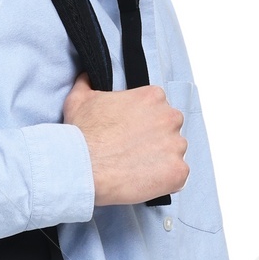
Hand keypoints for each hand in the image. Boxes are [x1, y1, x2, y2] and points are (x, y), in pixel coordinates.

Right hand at [63, 74, 188, 204]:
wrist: (81, 167)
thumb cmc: (82, 135)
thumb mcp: (80, 99)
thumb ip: (88, 83)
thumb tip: (87, 77)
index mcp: (153, 97)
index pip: (158, 108)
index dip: (143, 122)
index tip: (131, 133)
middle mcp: (169, 118)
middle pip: (170, 129)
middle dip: (155, 139)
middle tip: (133, 151)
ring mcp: (176, 146)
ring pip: (174, 153)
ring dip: (160, 160)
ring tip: (136, 168)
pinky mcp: (177, 172)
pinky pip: (178, 177)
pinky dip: (165, 181)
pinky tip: (144, 182)